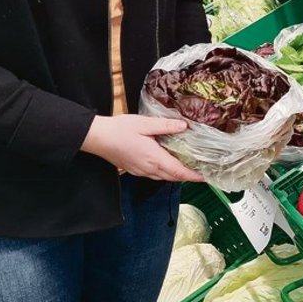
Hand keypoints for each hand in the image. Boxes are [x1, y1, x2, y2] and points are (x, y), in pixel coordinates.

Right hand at [80, 114, 204, 181]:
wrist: (98, 138)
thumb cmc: (119, 130)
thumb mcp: (145, 124)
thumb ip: (166, 126)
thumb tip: (184, 126)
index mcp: (153, 158)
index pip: (178, 171)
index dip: (192, 175)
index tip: (205, 176)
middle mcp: (148, 168)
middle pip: (172, 177)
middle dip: (187, 176)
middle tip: (200, 171)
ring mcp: (140, 171)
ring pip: (163, 177)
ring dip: (176, 174)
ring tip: (187, 167)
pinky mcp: (134, 169)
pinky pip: (154, 174)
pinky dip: (164, 172)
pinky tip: (167, 163)